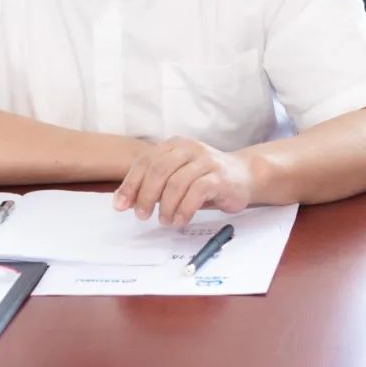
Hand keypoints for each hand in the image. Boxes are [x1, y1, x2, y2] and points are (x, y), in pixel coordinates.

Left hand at [112, 137, 255, 225]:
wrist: (245, 175)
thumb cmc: (205, 178)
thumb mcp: (177, 175)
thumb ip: (154, 183)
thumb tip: (125, 201)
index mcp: (174, 145)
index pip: (145, 162)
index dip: (130, 184)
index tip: (120, 205)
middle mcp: (189, 148)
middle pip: (158, 170)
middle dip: (145, 195)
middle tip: (141, 215)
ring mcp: (206, 161)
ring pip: (176, 183)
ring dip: (165, 206)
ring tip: (164, 221)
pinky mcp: (220, 177)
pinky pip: (196, 193)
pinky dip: (184, 210)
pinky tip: (179, 220)